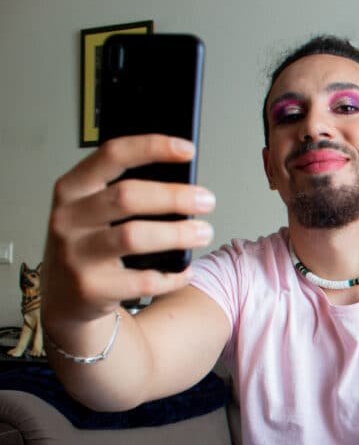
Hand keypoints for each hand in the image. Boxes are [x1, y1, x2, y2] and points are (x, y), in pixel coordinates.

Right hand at [43, 134, 215, 326]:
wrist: (65, 296)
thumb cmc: (91, 244)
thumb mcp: (95, 212)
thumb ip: (126, 194)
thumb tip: (184, 183)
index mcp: (72, 189)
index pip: (112, 155)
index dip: (151, 147)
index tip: (187, 149)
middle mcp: (69, 218)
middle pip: (127, 196)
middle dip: (174, 196)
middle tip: (206, 200)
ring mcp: (76, 254)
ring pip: (134, 237)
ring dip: (178, 233)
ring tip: (204, 232)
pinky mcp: (90, 288)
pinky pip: (143, 280)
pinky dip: (172, 275)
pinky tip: (186, 270)